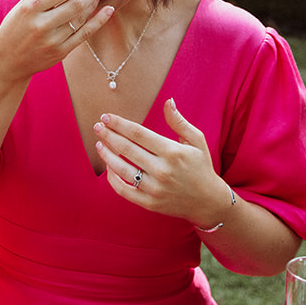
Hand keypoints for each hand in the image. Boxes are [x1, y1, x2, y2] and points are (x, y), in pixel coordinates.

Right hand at [0, 0, 112, 82]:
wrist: (7, 61)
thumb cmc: (14, 29)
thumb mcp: (22, 6)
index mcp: (31, 7)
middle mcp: (42, 24)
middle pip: (76, 3)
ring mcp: (53, 40)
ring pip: (81, 17)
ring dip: (92, 3)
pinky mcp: (61, 52)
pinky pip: (85, 34)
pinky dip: (99, 21)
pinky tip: (108, 10)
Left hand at [94, 98, 233, 224]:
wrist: (208, 202)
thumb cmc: (201, 167)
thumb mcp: (197, 141)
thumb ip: (179, 122)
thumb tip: (168, 101)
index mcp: (172, 152)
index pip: (138, 133)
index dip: (119, 124)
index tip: (107, 117)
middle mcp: (162, 170)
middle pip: (126, 149)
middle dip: (108, 135)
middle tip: (97, 126)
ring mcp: (154, 188)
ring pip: (121, 169)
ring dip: (106, 155)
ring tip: (99, 144)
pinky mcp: (150, 203)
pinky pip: (124, 190)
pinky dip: (112, 179)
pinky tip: (108, 167)